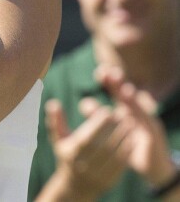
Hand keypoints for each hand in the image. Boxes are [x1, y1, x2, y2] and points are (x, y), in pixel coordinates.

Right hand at [40, 98, 129, 200]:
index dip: (97, 125)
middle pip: (102, 146)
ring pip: (113, 156)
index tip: (107, 111)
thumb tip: (53, 103)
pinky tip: (132, 141)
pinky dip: (127, 153)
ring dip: (123, 139)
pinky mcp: (109, 182)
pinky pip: (120, 166)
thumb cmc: (67, 155)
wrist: (75, 186)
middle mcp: (83, 166)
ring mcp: (97, 175)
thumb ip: (55, 120)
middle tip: (123, 115)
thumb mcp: (58, 139)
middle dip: (114, 130)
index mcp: (71, 154)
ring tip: (130, 124)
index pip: (87, 138)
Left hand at [96, 66, 176, 188]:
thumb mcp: (111, 129)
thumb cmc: (127, 144)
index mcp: (128, 108)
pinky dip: (141, 119)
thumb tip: (83, 102)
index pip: (118, 90)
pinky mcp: (152, 137)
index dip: (110, 81)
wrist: (149, 165)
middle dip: (118, 84)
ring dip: (131, 99)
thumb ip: (97, 115)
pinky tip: (132, 113)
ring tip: (125, 89)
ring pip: (138, 108)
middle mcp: (138, 112)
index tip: (100, 71)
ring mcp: (147, 123)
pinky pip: (147, 127)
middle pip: (127, 95)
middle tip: (109, 72)